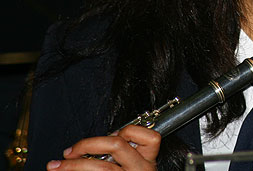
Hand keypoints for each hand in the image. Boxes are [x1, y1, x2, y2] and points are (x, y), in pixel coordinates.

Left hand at [46, 125, 160, 169]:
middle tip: (70, 151)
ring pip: (100, 166)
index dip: (129, 131)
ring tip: (57, 166)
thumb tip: (99, 144)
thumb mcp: (135, 169)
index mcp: (148, 162)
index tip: (111, 134)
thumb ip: (125, 155)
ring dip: (71, 165)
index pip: (148, 136)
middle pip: (117, 145)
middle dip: (87, 144)